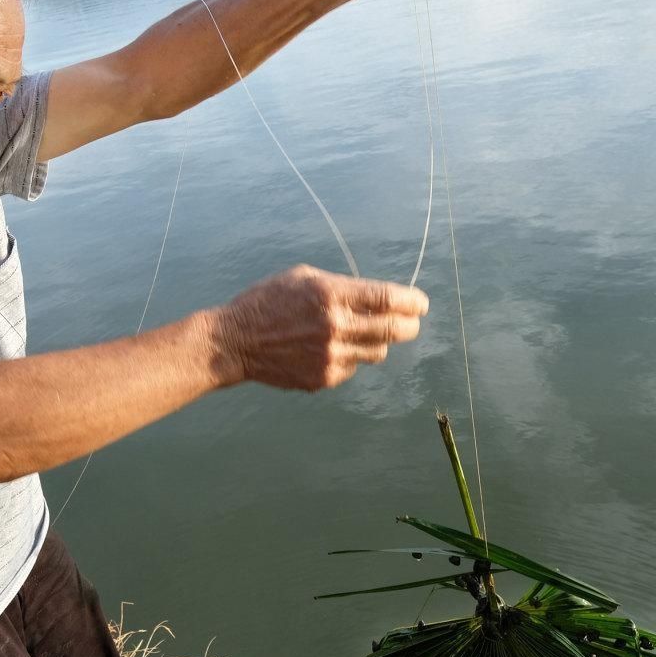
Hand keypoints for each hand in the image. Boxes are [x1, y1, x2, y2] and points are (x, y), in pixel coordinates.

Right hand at [213, 265, 428, 390]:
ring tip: (363, 333)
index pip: (388, 299)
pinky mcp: (324, 378)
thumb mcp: (304, 277)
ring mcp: (331, 356)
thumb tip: (376, 298)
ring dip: (378, 342)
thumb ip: (342, 287)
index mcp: (331, 295)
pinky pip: (353, 368)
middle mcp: (336, 327)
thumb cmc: (268, 301)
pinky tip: (328, 350)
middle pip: (393, 330)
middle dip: (409, 325)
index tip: (420, 304)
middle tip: (411, 322)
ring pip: (377, 352)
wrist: (234, 341)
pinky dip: (350, 359)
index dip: (412, 302)